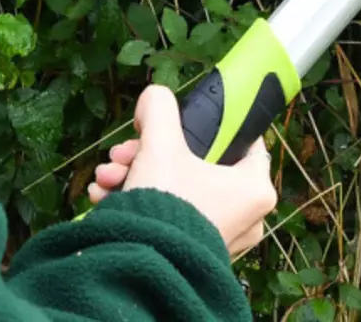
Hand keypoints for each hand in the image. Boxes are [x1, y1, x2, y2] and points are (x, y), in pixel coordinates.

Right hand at [86, 84, 275, 259]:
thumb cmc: (166, 205)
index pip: (244, 141)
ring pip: (177, 188)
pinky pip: (170, 215)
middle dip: (150, 153)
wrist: (142, 264)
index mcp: (254, 187)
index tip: (183, 122)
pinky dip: (141, 202)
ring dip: (137, 175)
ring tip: (108, 176)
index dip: (211, 126)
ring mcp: (220, 236)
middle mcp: (246, 215)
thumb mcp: (160, 144)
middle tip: (125, 153)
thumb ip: (159, 108)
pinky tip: (106, 196)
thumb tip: (153, 98)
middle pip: (197, 164)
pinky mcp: (194, 250)